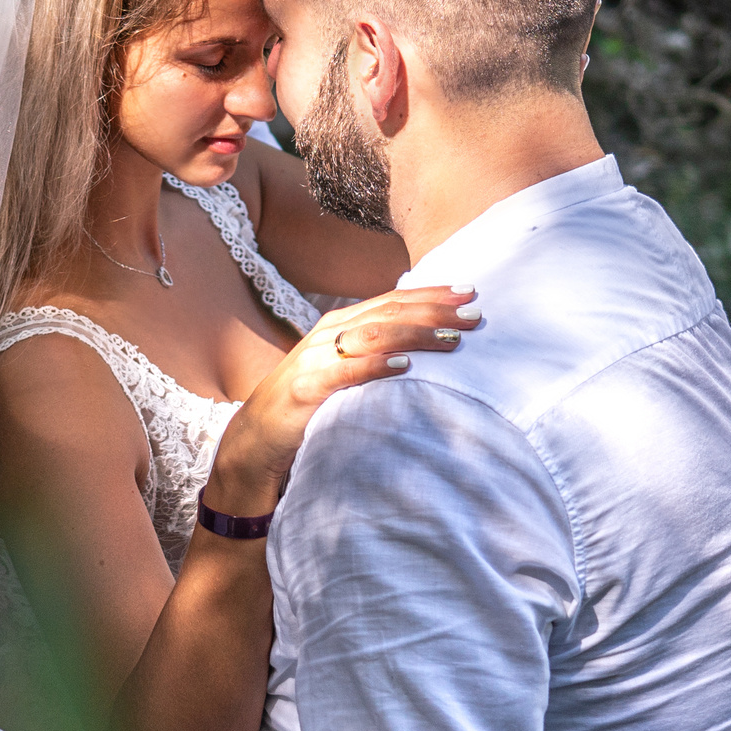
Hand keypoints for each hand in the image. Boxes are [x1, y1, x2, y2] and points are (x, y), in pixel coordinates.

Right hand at [210, 285, 480, 512]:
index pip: (393, 300)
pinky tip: (404, 365)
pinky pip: (344, 371)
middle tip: (474, 314)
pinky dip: (375, 365)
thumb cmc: (309, 402)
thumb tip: (427, 345)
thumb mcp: (345, 368)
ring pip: (373, 335)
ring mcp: (315, 357)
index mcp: (342, 323)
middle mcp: (329, 333)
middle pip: (389, 312)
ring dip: (415, 334)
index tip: (470, 294)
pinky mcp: (304, 387)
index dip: (431, 295)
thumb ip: (376, 351)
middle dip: (434, 311)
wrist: (257, 436)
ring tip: (451, 339)